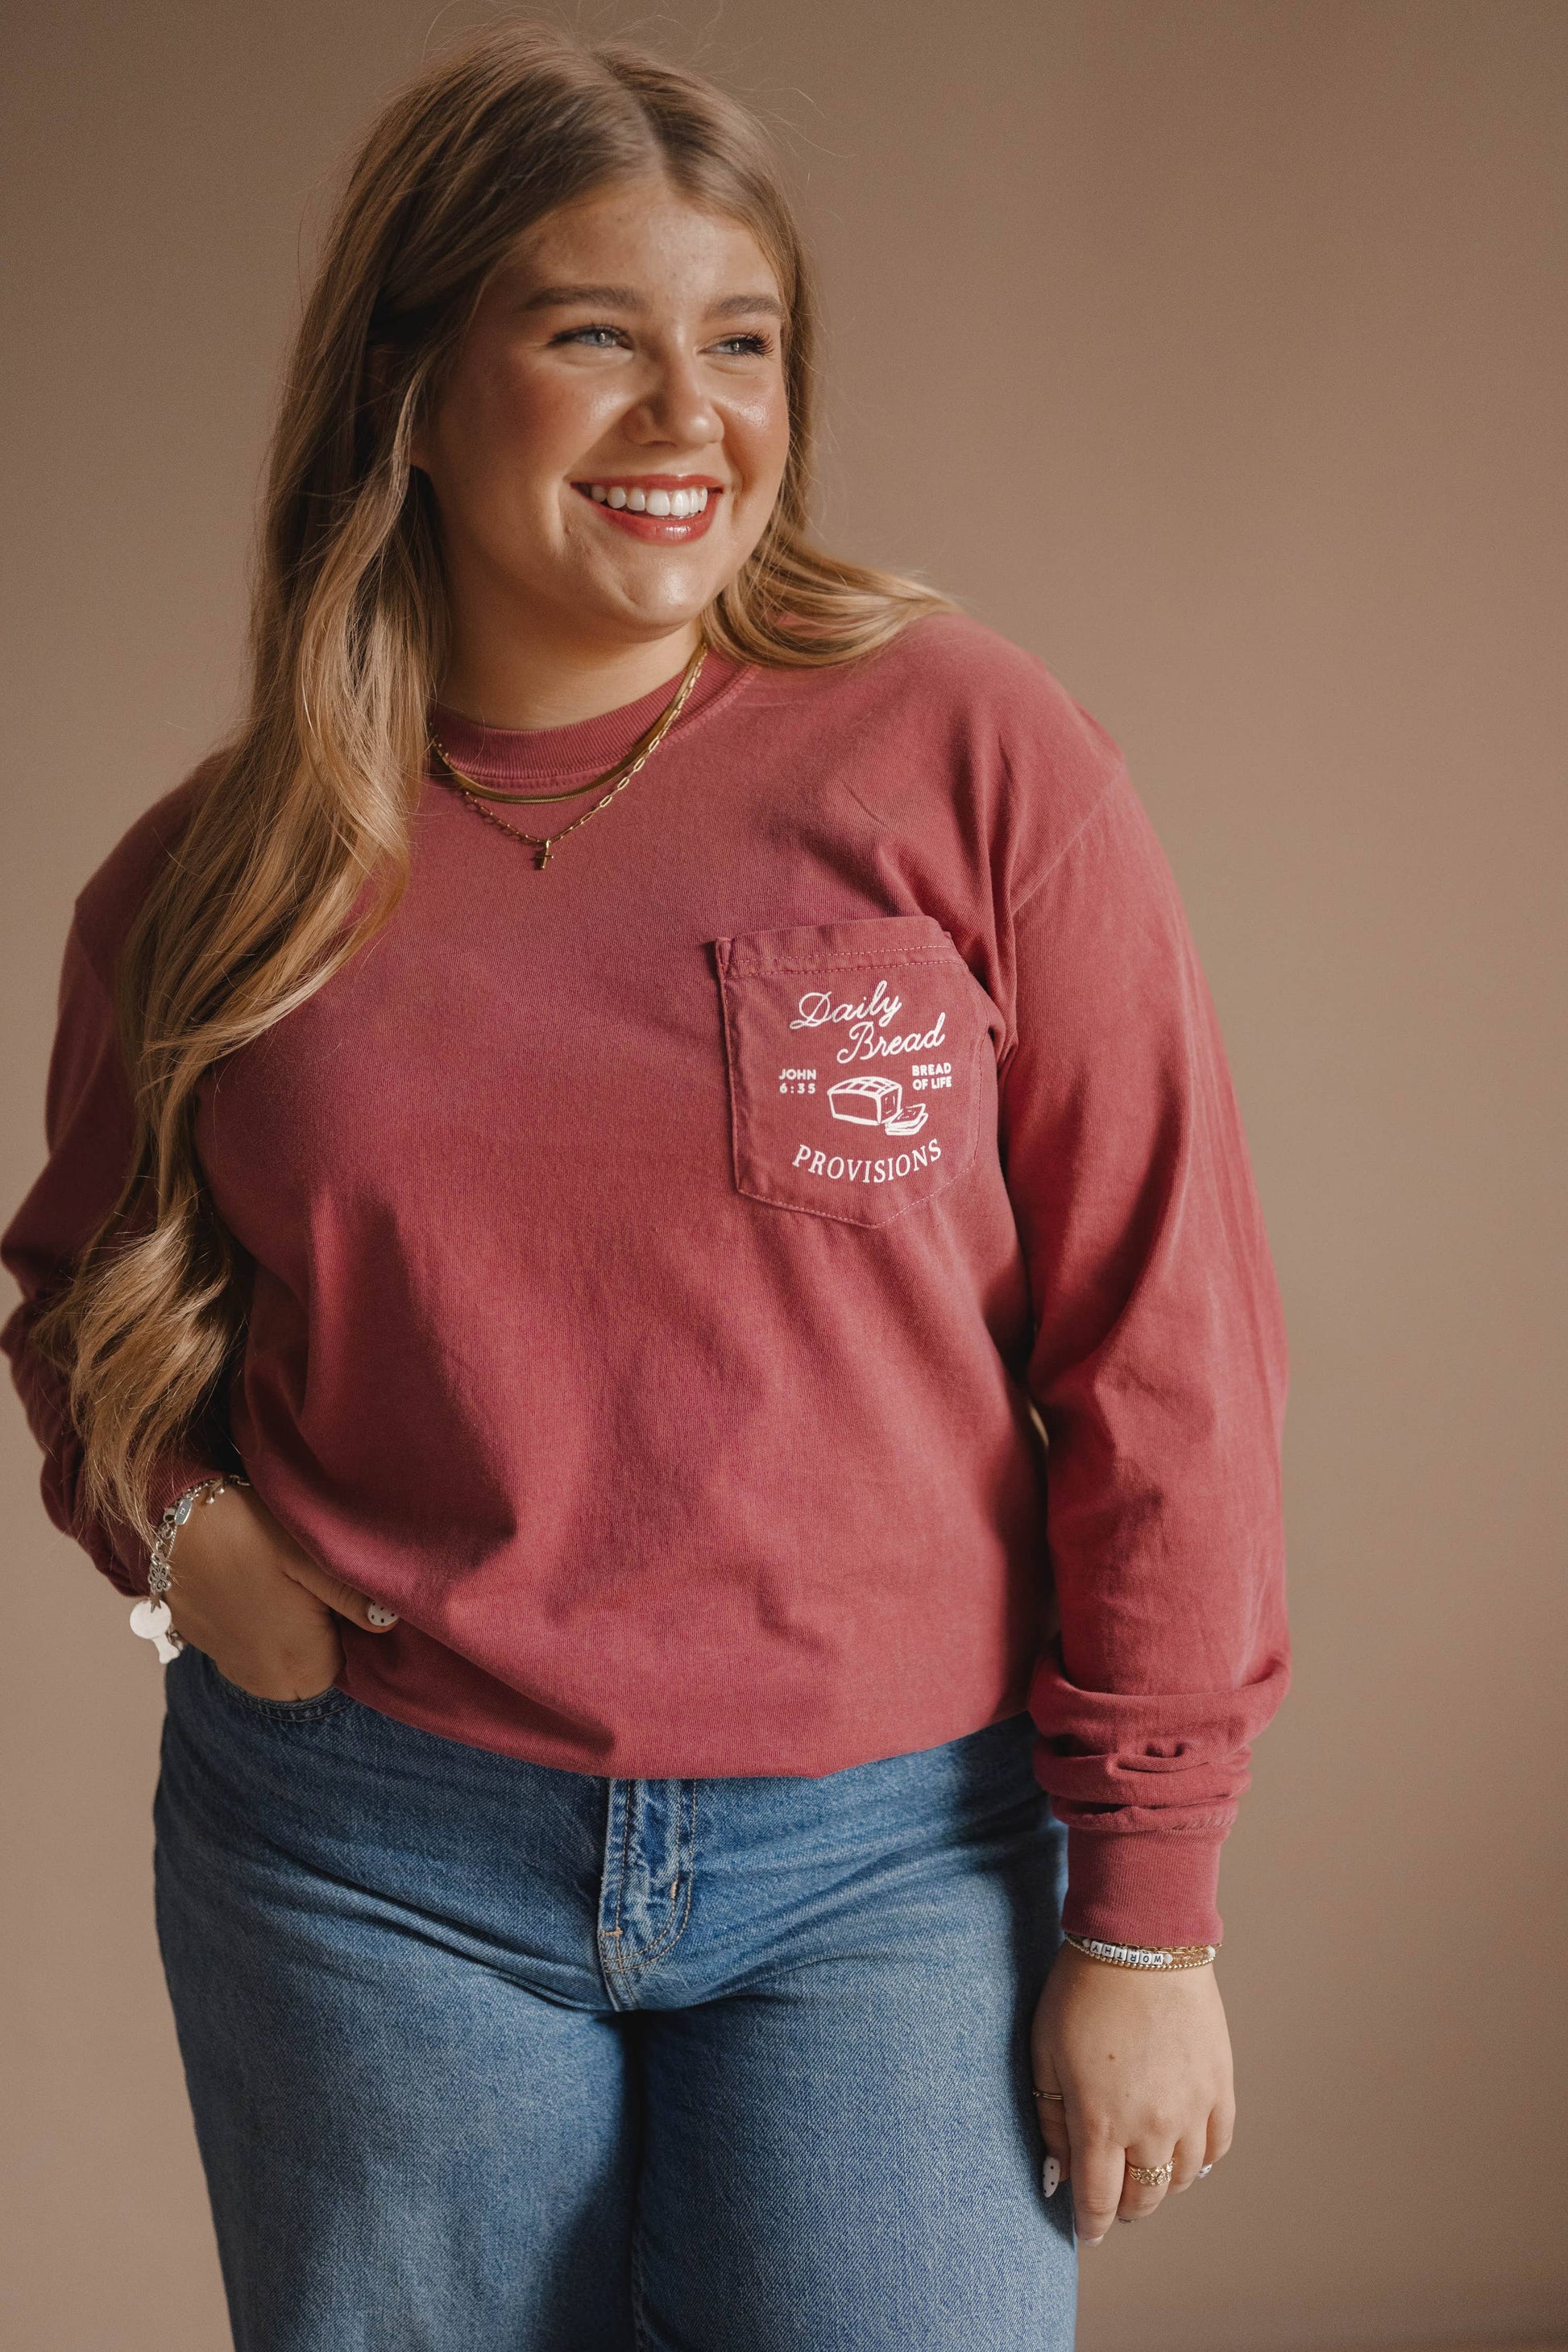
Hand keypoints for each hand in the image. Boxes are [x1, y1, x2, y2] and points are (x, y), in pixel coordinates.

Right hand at [162, 1481, 395, 1700]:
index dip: (353, 1637)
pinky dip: (256, 1627)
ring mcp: (228, 1664)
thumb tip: (390, 1623)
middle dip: (323, 1641)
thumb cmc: (248, 1531)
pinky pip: (246, 1650)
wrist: (170, 1515)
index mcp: (299, 1665)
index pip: (347, 1671)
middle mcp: (263, 1678)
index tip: (349, 1600)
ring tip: (288, 1587)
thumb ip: (353, 1598)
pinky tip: (256, 1588)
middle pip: (312, 1672)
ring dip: (289, 1636)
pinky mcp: (202, 1644)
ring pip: (278, 1664)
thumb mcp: (311, 1556)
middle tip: (321, 1590)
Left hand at [1031, 1941, 1233, 2245]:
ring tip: (1145, 2173)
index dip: (1091, 2223)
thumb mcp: (1045, 2053)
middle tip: (1114, 2202)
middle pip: (1144, 2197)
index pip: (1098, 2200)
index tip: (1087, 2231)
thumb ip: (1051, 2118)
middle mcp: (1150, 2126)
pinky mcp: (1219, 2085)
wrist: (1142, 1942)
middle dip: (1126, 2208)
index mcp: (1100, 2122)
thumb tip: (1061, 2169)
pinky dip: (1201, 2159)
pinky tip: (1185, 2154)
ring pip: (1182, 2178)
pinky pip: (1217, 2146)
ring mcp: (1191, 2109)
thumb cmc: (1082, 1993)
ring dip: (1161, 2185)